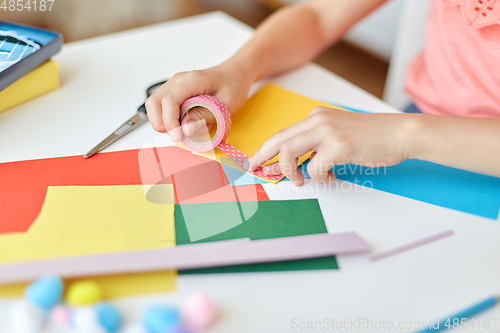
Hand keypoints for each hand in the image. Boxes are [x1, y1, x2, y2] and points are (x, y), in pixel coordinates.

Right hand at [145, 63, 252, 141]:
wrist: (234, 75)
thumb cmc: (232, 86)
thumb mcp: (226, 104)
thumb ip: (204, 116)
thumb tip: (185, 129)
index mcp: (192, 80)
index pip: (170, 101)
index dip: (170, 122)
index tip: (177, 137)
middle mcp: (178, 80)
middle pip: (154, 103)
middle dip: (162, 124)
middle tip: (179, 136)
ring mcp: (174, 85)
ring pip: (154, 106)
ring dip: (163, 123)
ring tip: (182, 131)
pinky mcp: (174, 92)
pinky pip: (161, 107)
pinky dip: (167, 119)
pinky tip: (183, 124)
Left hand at [249, 107, 412, 184]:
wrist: (399, 133)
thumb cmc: (370, 138)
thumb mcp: (336, 137)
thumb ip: (315, 148)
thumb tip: (293, 166)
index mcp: (316, 117)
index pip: (282, 134)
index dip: (265, 150)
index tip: (255, 162)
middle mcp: (318, 120)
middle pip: (278, 140)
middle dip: (262, 157)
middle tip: (255, 171)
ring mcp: (328, 131)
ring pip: (289, 151)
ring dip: (289, 170)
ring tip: (300, 180)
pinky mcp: (339, 145)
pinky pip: (316, 168)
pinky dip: (320, 178)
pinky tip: (333, 177)